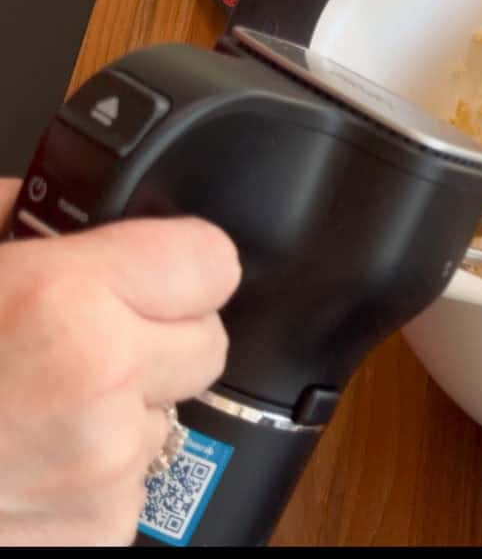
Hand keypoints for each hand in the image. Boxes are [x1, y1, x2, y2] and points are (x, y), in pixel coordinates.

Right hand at [0, 180, 239, 545]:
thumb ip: (6, 222)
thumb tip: (46, 204)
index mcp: (61, 302)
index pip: (213, 262)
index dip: (181, 264)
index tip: (156, 270)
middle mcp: (97, 386)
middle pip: (205, 345)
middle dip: (155, 340)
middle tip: (80, 345)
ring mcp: (101, 474)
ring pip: (164, 420)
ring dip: (117, 414)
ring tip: (28, 415)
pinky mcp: (97, 537)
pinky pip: (129, 488)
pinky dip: (88, 480)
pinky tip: (22, 468)